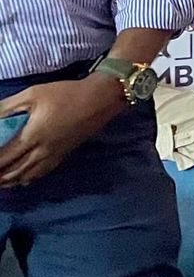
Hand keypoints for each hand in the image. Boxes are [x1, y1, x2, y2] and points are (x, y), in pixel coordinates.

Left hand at [0, 75, 129, 187]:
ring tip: (2, 183)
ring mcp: (53, 155)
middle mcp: (41, 151)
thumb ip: (7, 106)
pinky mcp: (63, 154)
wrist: (100, 99)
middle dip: (0, 176)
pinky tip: (23, 180)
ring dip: (11, 181)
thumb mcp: (33, 93)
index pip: (3, 157)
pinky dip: (29, 179)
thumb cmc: (65, 94)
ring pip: (28, 175)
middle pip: (14, 170)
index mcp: (31, 136)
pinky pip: (42, 172)